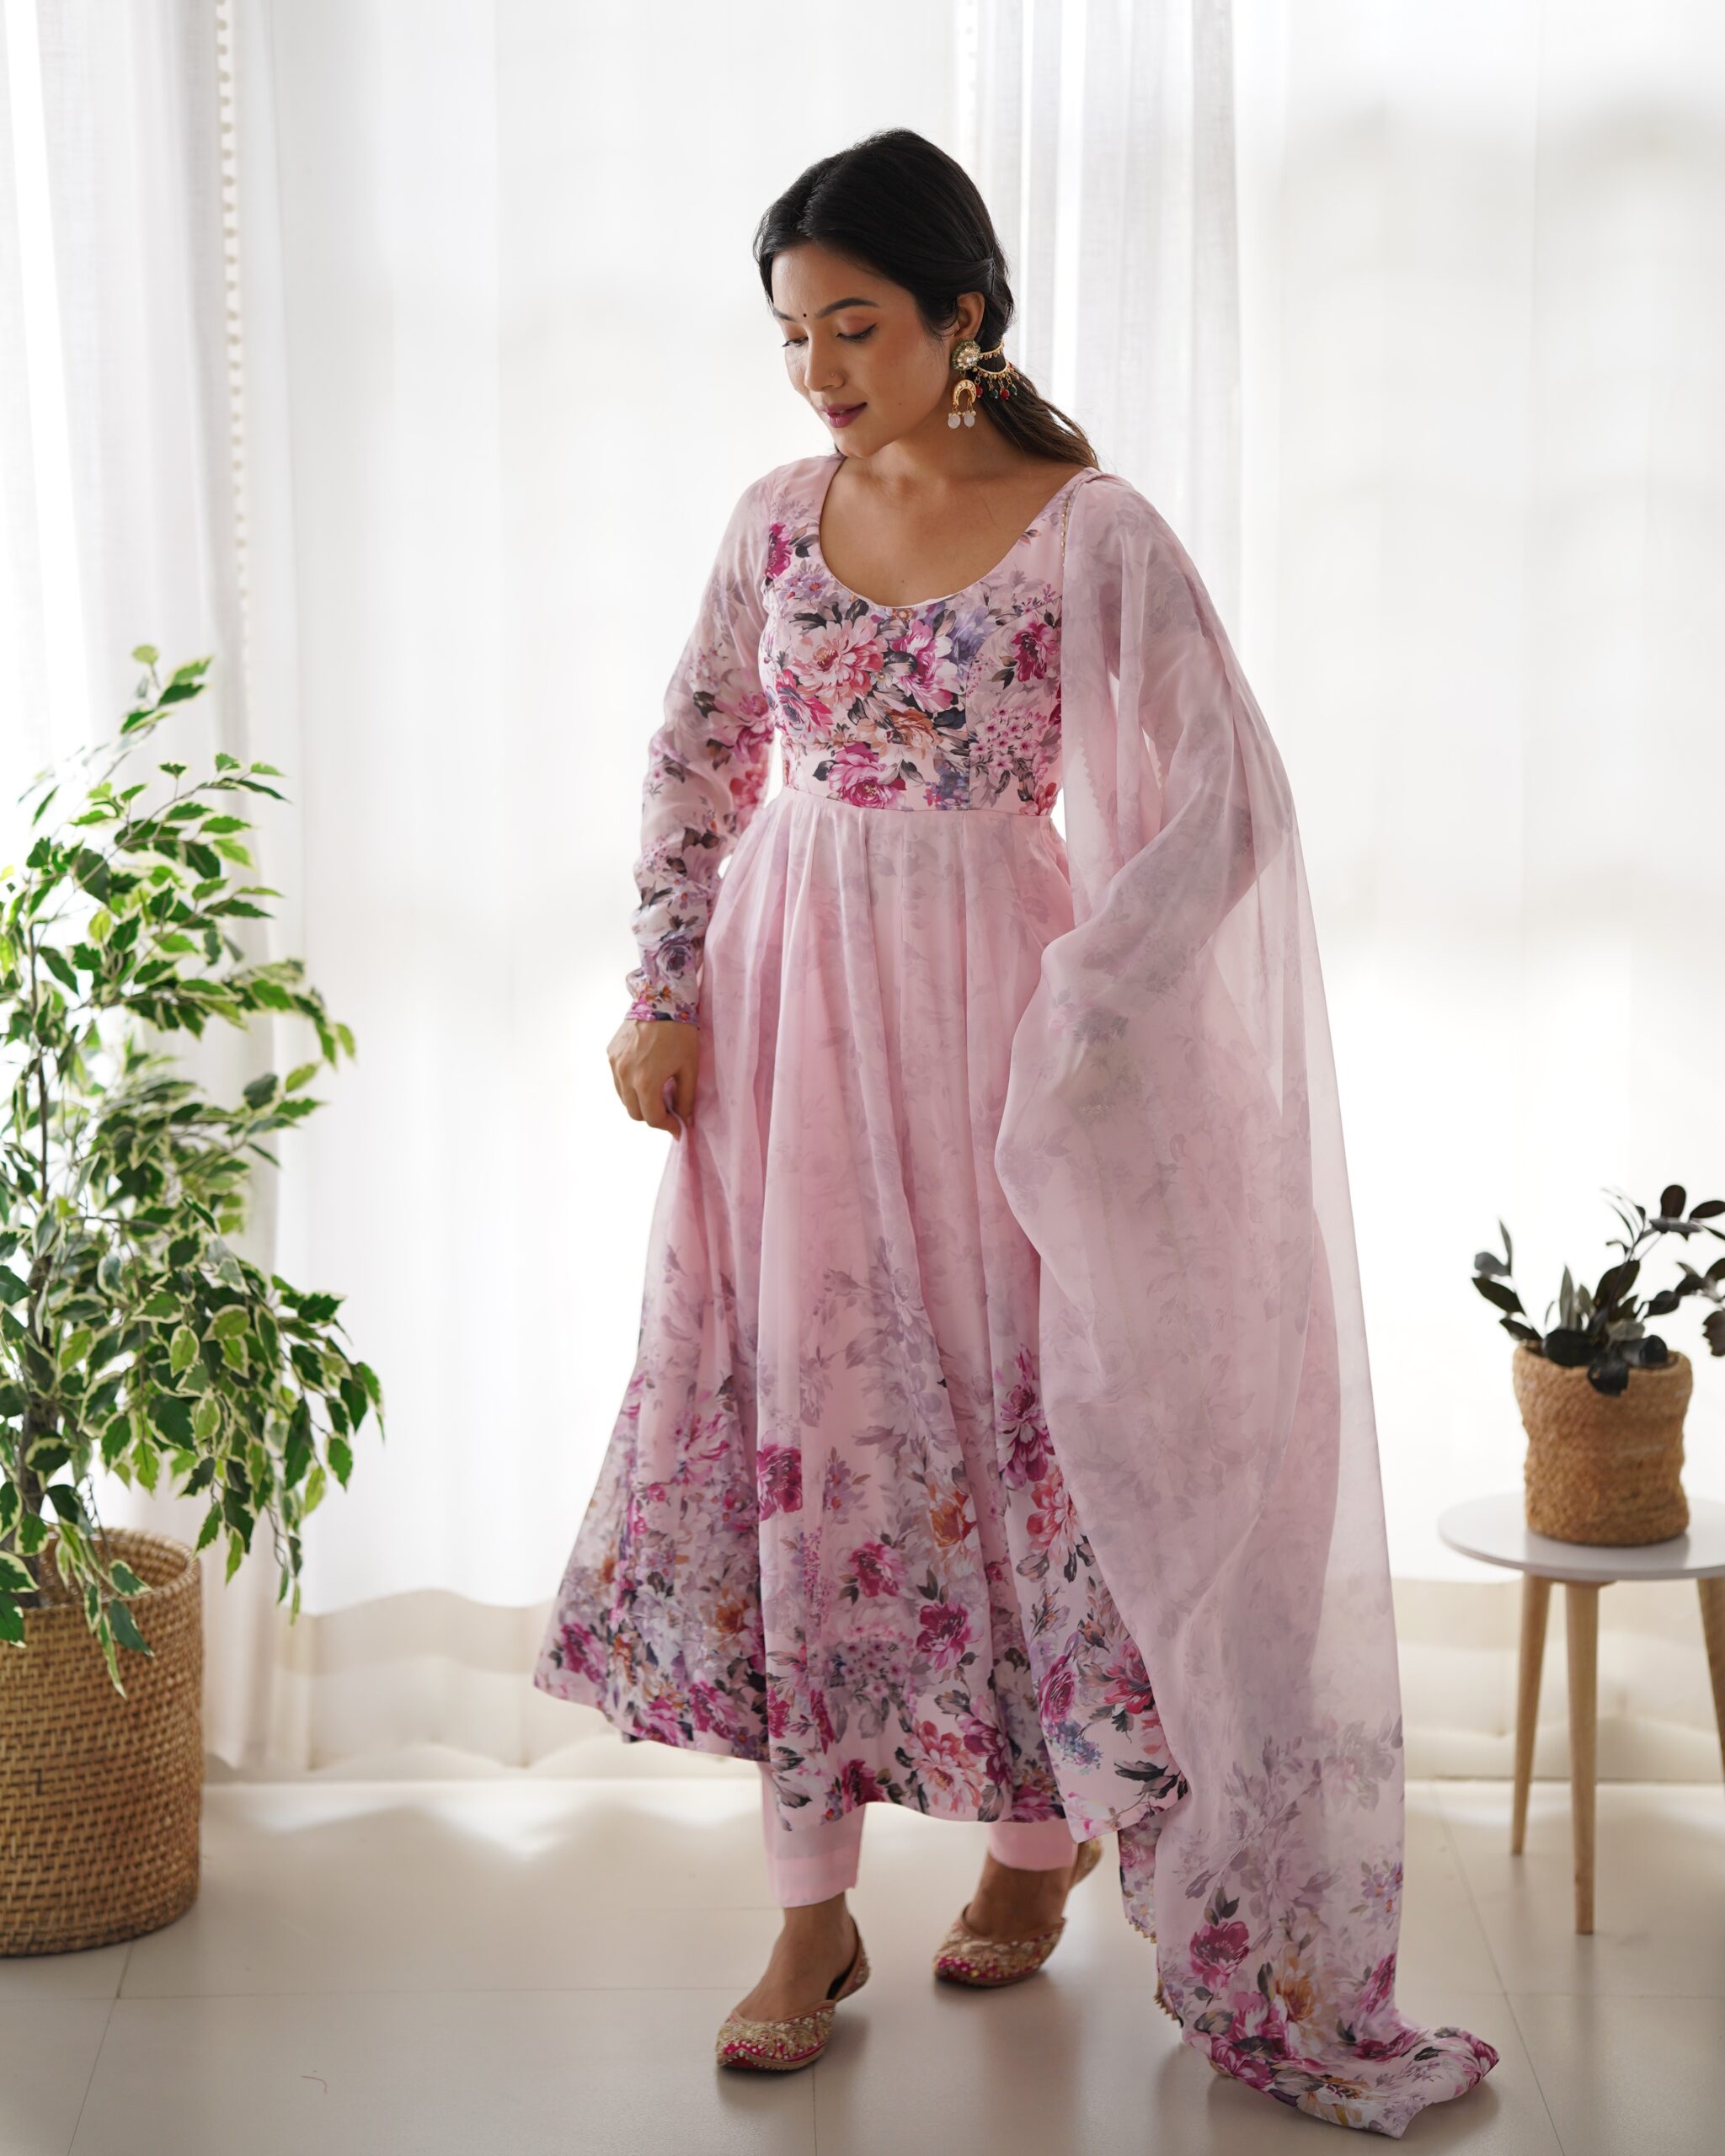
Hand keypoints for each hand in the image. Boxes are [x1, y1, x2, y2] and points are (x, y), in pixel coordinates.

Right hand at [609, 1016, 700, 1140]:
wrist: (662, 999)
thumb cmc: (680, 1033)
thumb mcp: (689, 1067)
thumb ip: (685, 1098)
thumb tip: (684, 1119)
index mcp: (645, 1081)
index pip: (652, 1118)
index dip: (667, 1127)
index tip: (678, 1127)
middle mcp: (625, 1075)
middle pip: (635, 1113)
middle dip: (653, 1116)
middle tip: (669, 1111)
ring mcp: (615, 1064)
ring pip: (624, 1098)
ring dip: (640, 1102)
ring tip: (657, 1094)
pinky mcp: (611, 1054)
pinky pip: (618, 1080)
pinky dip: (630, 1086)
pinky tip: (645, 1077)